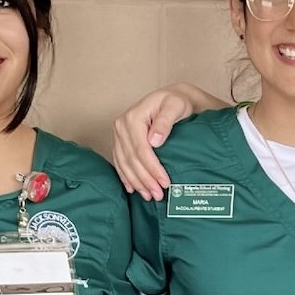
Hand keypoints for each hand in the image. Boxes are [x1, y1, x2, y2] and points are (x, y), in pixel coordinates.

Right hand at [111, 84, 210, 198]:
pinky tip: (132, 188)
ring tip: (149, 196)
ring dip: (136, 182)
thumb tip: (154, 140)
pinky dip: (126, 177)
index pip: (141, 149)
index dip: (152, 168)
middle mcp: (121, 125)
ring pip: (124, 163)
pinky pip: (120, 162)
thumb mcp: (175, 106)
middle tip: (158, 194)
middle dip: (145, 179)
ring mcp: (119, 134)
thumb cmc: (175, 102)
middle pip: (132, 159)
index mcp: (133, 117)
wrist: (171, 99)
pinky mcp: (120, 141)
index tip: (164, 182)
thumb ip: (165, 122)